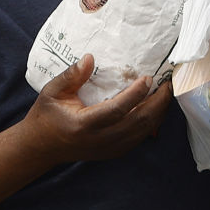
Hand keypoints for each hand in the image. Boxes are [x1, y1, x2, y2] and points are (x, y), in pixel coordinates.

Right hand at [17, 55, 174, 165]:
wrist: (42, 146)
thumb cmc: (47, 115)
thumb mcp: (52, 92)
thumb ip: (71, 75)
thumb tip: (90, 57)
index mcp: (84, 124)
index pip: (118, 109)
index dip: (137, 93)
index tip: (148, 77)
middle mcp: (100, 139)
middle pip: (139, 121)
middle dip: (158, 102)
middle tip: (167, 83)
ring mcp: (109, 148)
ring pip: (144, 131)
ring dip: (159, 112)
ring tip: (165, 93)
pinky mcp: (115, 152)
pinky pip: (140, 137)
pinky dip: (152, 122)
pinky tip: (156, 107)